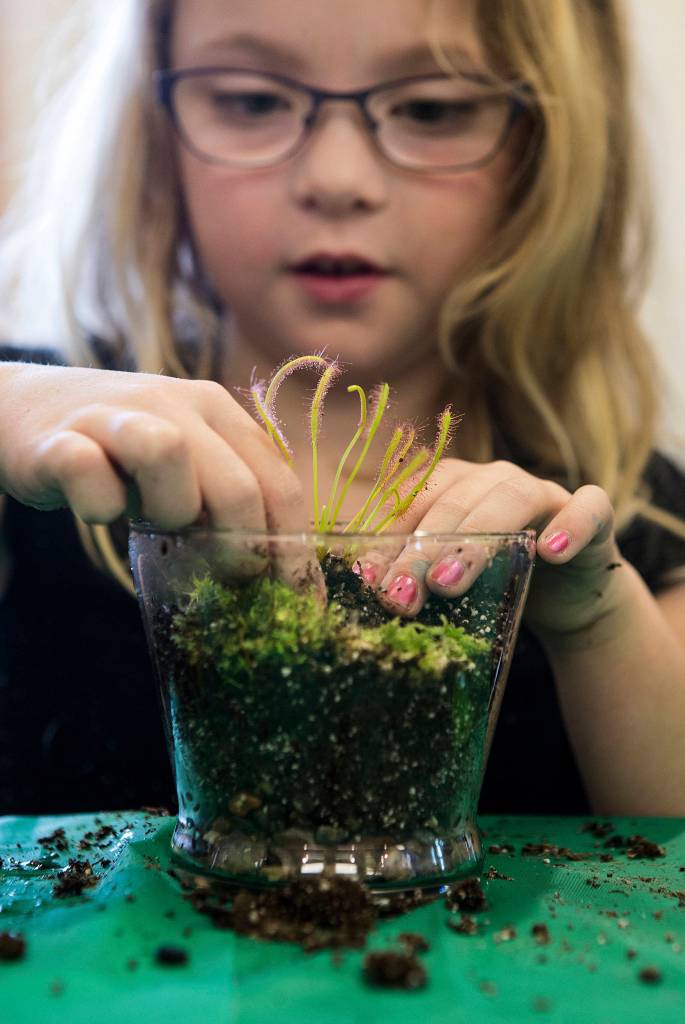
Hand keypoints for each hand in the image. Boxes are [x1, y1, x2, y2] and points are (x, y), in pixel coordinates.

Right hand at [0, 363, 321, 588]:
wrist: (22, 410)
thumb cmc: (119, 454)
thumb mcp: (185, 463)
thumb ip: (226, 494)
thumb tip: (277, 569)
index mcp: (214, 408)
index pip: (277, 479)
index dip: (292, 544)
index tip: (293, 592)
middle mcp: (172, 403)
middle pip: (236, 482)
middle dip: (243, 545)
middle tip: (228, 575)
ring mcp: (113, 416)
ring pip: (168, 454)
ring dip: (172, 511)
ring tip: (154, 522)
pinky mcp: (58, 438)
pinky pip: (88, 472)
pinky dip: (99, 504)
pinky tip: (100, 510)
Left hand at [355, 458, 623, 640]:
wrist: (568, 597)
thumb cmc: (497, 582)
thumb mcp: (451, 578)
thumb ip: (416, 573)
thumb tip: (365, 583)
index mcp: (454, 486)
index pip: (415, 500)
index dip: (390, 538)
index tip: (368, 580)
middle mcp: (496, 479)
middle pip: (455, 501)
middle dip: (423, 549)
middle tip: (401, 594)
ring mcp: (546, 491)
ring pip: (511, 499)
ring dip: (477, 539)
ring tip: (447, 583)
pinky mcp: (593, 513)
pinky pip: (587, 508)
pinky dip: (569, 526)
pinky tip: (550, 552)